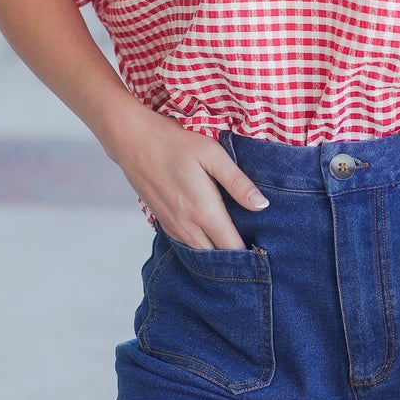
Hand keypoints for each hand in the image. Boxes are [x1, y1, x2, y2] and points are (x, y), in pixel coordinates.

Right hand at [105, 106, 270, 248]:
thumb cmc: (175, 144)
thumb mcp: (212, 155)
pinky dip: (202, 248)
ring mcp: (173, 227)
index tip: (267, 251)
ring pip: (201, 254)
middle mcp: (187, 226)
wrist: (133, 141)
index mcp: (204, 211)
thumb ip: (238, 183)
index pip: (232, 248)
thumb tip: (262, 205)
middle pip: (216, 257)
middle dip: (236, 258)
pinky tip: (213, 238)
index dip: (250, 256)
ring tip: (238, 248)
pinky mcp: (164, 223)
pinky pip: (187, 246)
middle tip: (257, 252)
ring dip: (218, 254)